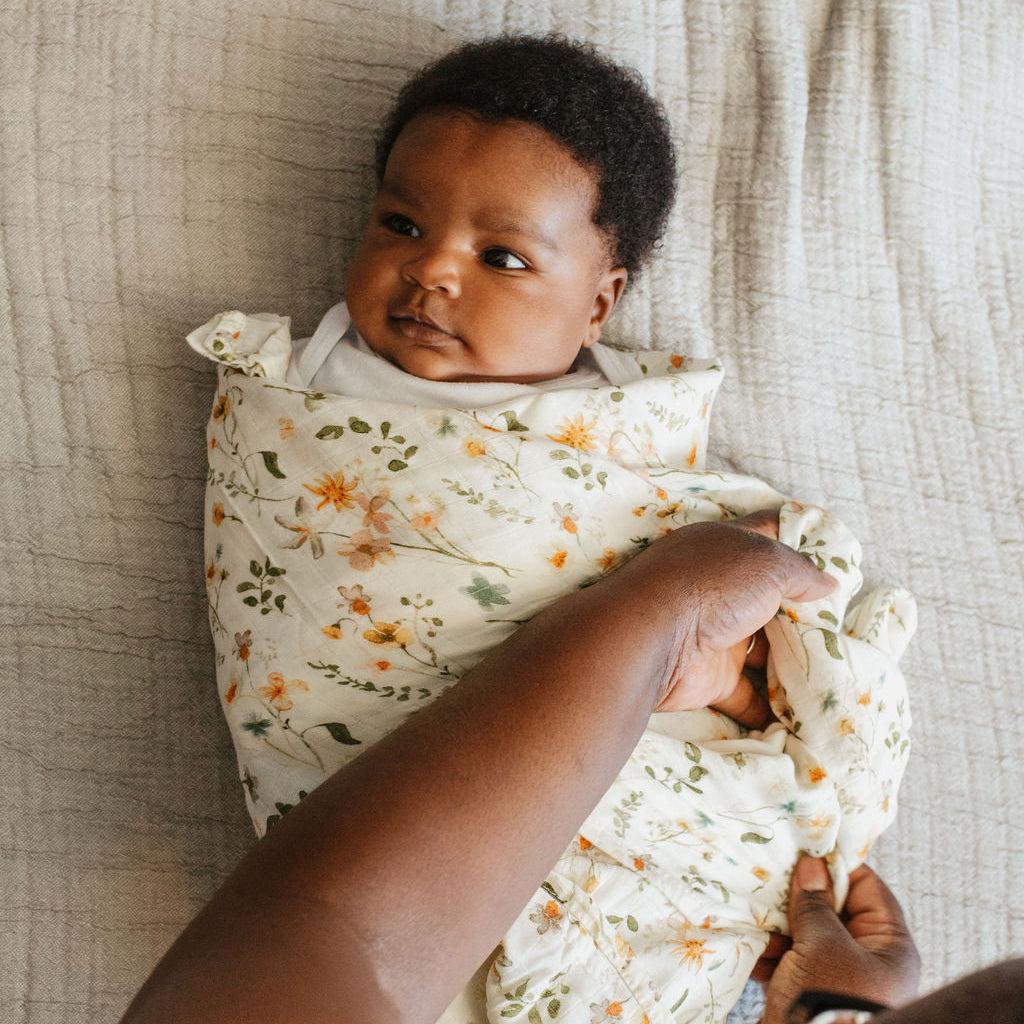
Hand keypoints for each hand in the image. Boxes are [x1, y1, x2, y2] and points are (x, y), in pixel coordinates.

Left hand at [616, 510, 833, 723]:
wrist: (651, 640)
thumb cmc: (711, 585)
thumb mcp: (768, 562)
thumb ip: (802, 571)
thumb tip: (828, 582)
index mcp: (727, 547)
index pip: (769, 530)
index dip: (801, 533)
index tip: (837, 550)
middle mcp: (720, 588)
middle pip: (771, 596)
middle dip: (805, 610)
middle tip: (848, 621)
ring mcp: (715, 633)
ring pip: (762, 649)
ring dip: (792, 661)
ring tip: (839, 670)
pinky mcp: (711, 677)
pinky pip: (748, 696)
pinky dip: (771, 708)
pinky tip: (804, 715)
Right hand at [759, 855, 920, 1022]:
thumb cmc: (832, 1002)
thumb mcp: (822, 945)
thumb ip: (815, 903)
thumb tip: (812, 865)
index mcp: (889, 946)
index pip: (867, 888)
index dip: (835, 867)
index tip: (802, 850)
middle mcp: (868, 960)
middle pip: (833, 910)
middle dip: (798, 897)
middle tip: (768, 876)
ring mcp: (838, 978)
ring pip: (807, 935)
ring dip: (778, 925)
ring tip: (751, 910)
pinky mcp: (811, 995)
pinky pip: (791, 962)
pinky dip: (770, 952)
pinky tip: (749, 942)